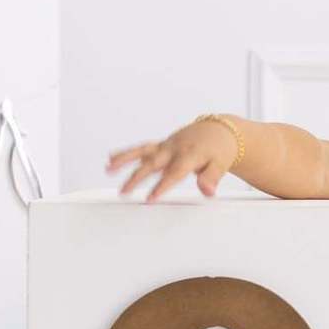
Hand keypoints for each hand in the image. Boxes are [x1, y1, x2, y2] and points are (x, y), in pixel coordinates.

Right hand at [106, 119, 237, 202]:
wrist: (219, 131)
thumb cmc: (219, 150)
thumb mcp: (221, 164)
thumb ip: (212, 178)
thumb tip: (208, 192)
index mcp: (189, 155)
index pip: (174, 173)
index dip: (162, 185)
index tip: (150, 198)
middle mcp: (174, 149)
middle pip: (153, 163)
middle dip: (137, 177)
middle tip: (123, 192)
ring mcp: (166, 146)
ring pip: (142, 152)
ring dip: (124, 160)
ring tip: (108, 169)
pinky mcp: (162, 145)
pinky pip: (142, 149)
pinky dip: (127, 153)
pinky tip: (111, 159)